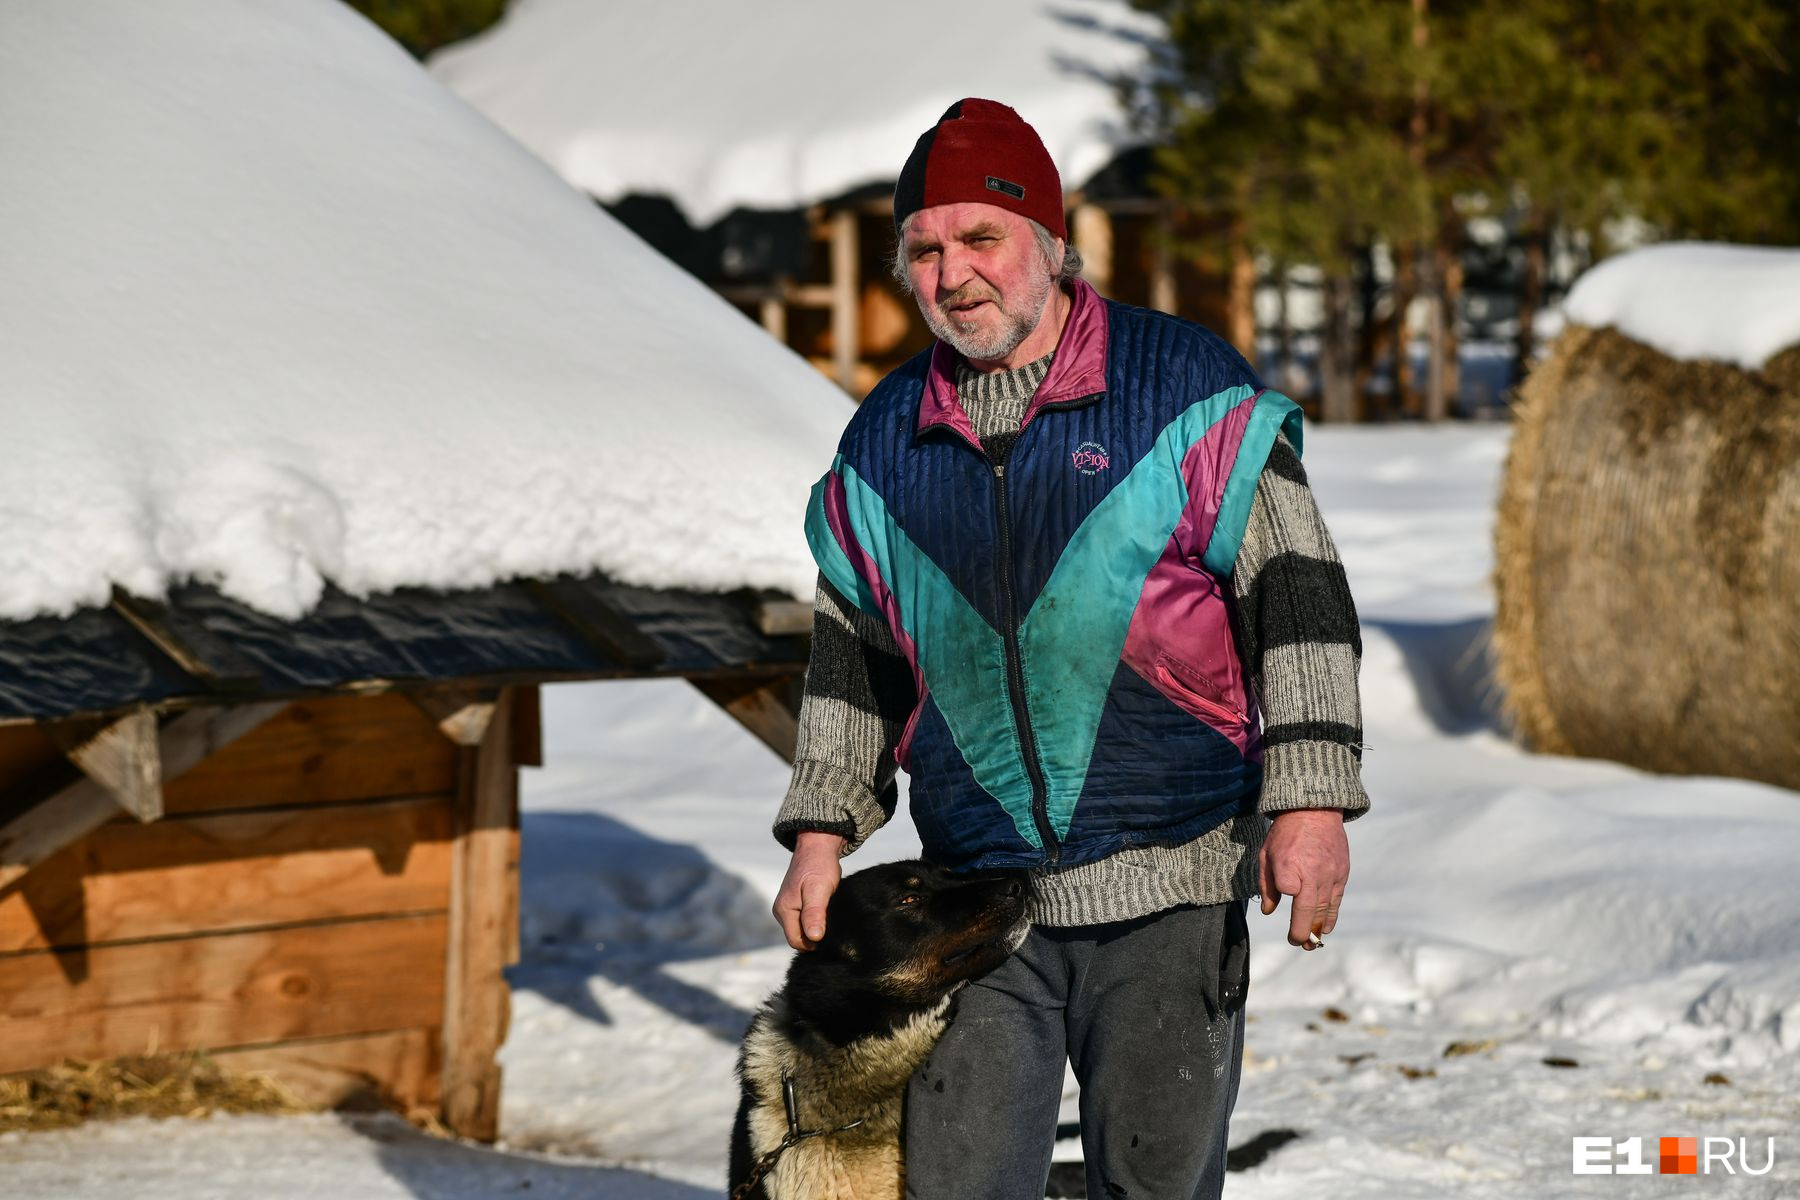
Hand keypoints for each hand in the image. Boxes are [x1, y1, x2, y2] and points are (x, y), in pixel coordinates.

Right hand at [773, 831, 846, 950]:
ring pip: (802, 929)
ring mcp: (787, 907)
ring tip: (830, 915)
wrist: (817, 846)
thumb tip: (813, 938)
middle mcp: (782, 910)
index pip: (796, 941)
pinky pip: (804, 920)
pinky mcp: (795, 903)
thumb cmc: (819, 866)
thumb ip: (814, 914)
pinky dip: (816, 920)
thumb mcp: (819, 890)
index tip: (831, 935)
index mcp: (784, 910)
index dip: (814, 944)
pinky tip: (827, 913)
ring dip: (816, 927)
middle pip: (798, 937)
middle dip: (815, 936)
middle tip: (833, 924)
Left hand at [1258, 808, 1348, 950]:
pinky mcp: (1341, 874)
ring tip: (1311, 944)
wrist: (1314, 811)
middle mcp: (1312, 871)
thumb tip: (1269, 911)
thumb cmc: (1285, 834)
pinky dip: (1330, 917)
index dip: (1283, 893)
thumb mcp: (1267, 854)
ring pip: (1324, 908)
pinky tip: (1325, 929)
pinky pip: (1336, 901)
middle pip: (1308, 908)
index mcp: (1289, 863)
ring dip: (1317, 929)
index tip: (1279, 900)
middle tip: (1298, 944)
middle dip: (1302, 931)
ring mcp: (1329, 874)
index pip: (1287, 887)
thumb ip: (1267, 884)